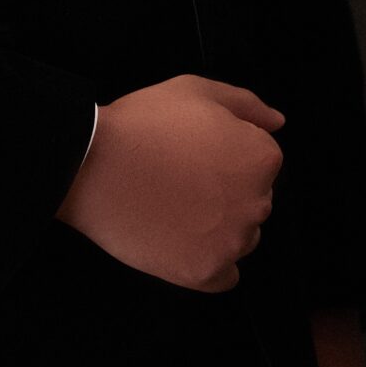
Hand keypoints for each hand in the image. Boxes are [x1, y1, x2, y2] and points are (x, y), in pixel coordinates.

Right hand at [54, 73, 283, 291]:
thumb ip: (246, 103)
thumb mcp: (195, 90)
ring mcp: (231, 243)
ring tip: (172, 207)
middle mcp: (256, 203)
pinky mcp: (205, 273)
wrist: (90, 166)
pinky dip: (207, 262)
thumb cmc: (140, 126)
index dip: (226, 154)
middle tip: (180, 179)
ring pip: (240, 238)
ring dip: (216, 227)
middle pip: (252, 201)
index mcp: (260, 158)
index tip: (195, 153)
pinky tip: (179, 240)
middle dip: (224, 191)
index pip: (260, 162)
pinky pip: (225, 276)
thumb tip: (276, 122)